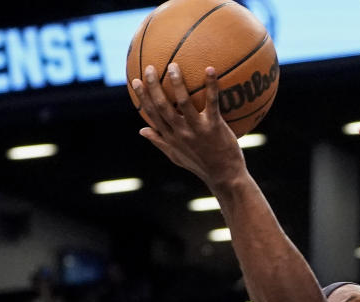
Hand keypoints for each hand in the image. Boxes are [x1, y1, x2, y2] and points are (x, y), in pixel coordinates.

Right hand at [132, 64, 244, 188]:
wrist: (225, 177)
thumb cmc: (201, 165)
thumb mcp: (176, 157)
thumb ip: (159, 142)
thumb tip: (141, 130)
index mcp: (171, 137)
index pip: (152, 114)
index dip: (142, 97)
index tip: (135, 81)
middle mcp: (181, 132)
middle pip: (162, 106)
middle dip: (154, 86)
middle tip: (150, 67)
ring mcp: (197, 129)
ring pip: (183, 102)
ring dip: (177, 83)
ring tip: (173, 66)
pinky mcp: (214, 126)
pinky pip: (212, 102)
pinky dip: (211, 85)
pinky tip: (210, 69)